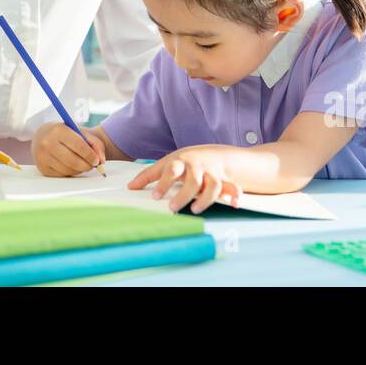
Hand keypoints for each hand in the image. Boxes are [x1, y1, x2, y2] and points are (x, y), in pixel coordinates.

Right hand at [32, 123, 105, 176]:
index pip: (78, 145)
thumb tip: (101, 160)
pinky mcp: (42, 167)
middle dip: (86, 165)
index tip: (97, 160)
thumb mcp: (79, 131)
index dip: (90, 155)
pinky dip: (71, 172)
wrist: (42, 135)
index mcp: (58, 130)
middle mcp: (47, 143)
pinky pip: (62, 175)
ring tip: (82, 163)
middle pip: (73, 160)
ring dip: (80, 170)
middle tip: (93, 165)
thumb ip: (94, 143)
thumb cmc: (64, 133)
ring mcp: (43, 156)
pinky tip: (72, 166)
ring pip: (68, 170)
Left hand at [128, 147, 242, 213]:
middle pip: (192, 181)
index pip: (171, 170)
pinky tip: (235, 204)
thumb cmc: (183, 161)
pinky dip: (235, 195)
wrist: (211, 154)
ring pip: (213, 185)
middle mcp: (197, 168)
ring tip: (195, 210)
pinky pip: (232, 188)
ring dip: (206, 198)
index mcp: (180, 162)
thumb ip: (148, 175)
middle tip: (172, 208)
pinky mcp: (223, 181)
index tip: (155, 197)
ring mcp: (211, 174)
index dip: (163, 183)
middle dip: (183, 195)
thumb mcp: (165, 163)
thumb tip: (130, 187)